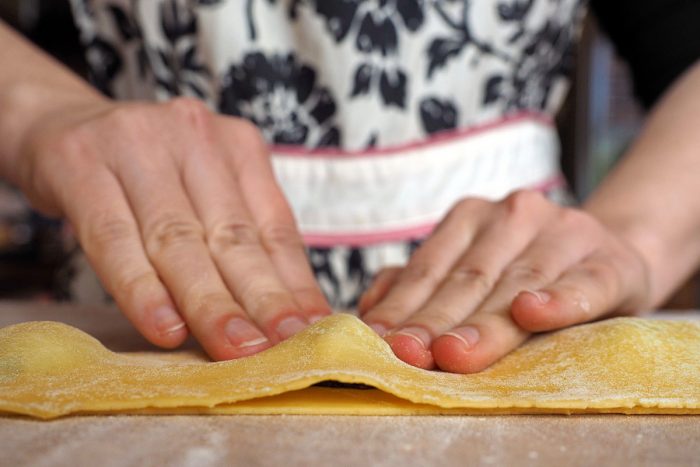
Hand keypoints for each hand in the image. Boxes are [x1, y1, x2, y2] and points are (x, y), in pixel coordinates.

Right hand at [14, 97, 329, 358]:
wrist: (59, 124)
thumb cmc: (144, 174)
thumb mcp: (204, 192)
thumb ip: (241, 240)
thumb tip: (289, 311)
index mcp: (237, 145)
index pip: (275, 226)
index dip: (294, 285)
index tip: (312, 332)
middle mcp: (195, 136)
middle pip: (232, 236)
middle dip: (262, 300)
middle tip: (285, 348)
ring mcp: (137, 143)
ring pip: (179, 240)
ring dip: (210, 303)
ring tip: (235, 347)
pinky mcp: (81, 162)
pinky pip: (115, 237)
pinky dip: (142, 288)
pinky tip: (165, 327)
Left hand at [358, 190, 650, 372]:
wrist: (607, 255)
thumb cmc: (524, 269)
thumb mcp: (471, 266)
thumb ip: (421, 282)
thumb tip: (369, 310)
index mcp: (472, 217)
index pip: (430, 268)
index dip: (403, 306)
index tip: (379, 342)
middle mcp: (515, 215)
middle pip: (468, 278)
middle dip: (435, 321)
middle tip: (409, 355)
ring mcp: (565, 234)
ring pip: (518, 284)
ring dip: (484, 323)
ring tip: (454, 353)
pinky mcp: (609, 262)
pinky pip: (583, 284)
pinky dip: (558, 301)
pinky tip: (532, 314)